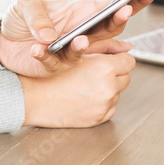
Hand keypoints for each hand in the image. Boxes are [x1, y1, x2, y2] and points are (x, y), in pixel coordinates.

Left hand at [0, 0, 160, 76]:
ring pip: (89, 50)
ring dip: (84, 45)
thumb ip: (38, 16)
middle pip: (111, 29)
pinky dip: (46, 57)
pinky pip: (56, 63)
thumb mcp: (25, 5)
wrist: (1, 43)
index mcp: (83, 12)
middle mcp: (83, 32)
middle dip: (119, 19)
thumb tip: (52, 36)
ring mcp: (72, 51)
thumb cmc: (20, 20)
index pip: (114, 6)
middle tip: (122, 11)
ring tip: (78, 40)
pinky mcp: (55, 66)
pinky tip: (38, 50)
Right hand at [18, 52, 136, 127]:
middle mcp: (108, 87)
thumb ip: (105, 46)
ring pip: (118, 93)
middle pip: (126, 77)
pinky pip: (110, 107)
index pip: (129, 61)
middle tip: (96, 72)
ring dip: (108, 88)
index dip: (119, 59)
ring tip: (87, 85)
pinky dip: (102, 103)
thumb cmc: (50, 74)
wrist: (34, 99)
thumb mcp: (77, 52)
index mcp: (105, 68)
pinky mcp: (99, 118)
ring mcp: (104, 105)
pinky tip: (84, 97)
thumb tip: (127, 47)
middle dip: (115, 73)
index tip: (111, 60)